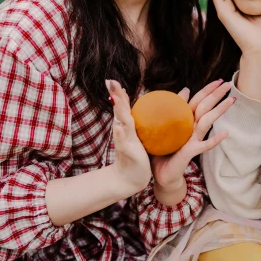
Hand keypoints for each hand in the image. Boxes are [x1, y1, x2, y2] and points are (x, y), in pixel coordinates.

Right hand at [107, 80, 151, 197]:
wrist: (130, 179)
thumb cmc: (136, 156)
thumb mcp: (139, 137)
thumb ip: (142, 122)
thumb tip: (149, 107)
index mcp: (128, 127)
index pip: (124, 107)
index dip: (119, 94)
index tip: (113, 80)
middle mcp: (124, 131)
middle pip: (119, 110)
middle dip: (116, 96)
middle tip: (110, 81)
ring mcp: (124, 141)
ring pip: (121, 123)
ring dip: (118, 110)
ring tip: (116, 98)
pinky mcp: (128, 152)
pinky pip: (123, 142)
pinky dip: (120, 135)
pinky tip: (119, 127)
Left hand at [150, 79, 232, 197]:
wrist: (160, 173)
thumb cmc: (162, 150)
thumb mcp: (163, 126)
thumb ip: (173, 108)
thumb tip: (185, 90)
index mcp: (186, 120)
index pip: (199, 101)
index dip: (208, 90)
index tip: (219, 80)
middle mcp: (192, 128)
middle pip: (206, 107)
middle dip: (217, 95)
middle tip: (229, 84)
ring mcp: (194, 139)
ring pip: (208, 121)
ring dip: (219, 110)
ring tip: (231, 100)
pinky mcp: (191, 151)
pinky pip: (205, 145)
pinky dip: (215, 139)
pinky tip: (226, 133)